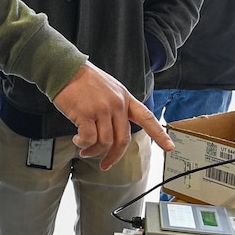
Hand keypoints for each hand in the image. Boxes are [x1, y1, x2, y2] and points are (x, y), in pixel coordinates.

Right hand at [50, 63, 173, 168]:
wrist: (65, 69)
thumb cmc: (84, 81)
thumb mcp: (109, 89)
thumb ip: (117, 107)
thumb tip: (114, 133)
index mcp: (125, 98)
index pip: (147, 118)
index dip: (160, 134)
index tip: (170, 147)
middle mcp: (117, 104)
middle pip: (123, 139)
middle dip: (114, 156)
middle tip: (105, 164)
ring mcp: (102, 109)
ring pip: (105, 142)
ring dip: (94, 151)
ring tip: (84, 149)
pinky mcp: (86, 113)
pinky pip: (89, 139)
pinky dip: (82, 144)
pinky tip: (77, 140)